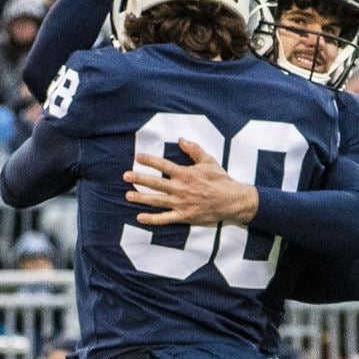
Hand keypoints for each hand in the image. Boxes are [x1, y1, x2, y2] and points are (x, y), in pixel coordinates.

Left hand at [123, 138, 257, 225]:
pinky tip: (140, 217)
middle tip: (125, 175)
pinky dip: (152, 219)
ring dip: (141, 198)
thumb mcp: (209, 161)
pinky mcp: (184, 217)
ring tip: (128, 195)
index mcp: (186, 174)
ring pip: (157, 201)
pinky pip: (165, 219)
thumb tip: (181, 139)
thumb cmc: (220, 180)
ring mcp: (181, 204)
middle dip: (139, 178)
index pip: (164, 165)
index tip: (138, 157)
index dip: (150, 161)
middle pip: (155, 183)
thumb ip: (194, 150)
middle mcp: (181, 189)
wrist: (232, 201)